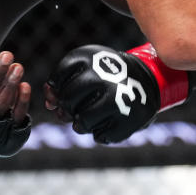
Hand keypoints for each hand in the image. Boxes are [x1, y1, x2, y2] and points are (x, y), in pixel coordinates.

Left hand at [44, 44, 161, 142]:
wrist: (145, 80)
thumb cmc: (105, 76)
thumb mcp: (85, 69)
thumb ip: (62, 83)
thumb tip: (50, 104)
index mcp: (91, 57)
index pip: (58, 79)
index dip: (57, 90)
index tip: (67, 90)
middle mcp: (106, 75)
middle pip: (68, 100)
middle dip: (67, 108)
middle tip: (75, 109)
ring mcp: (120, 97)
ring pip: (83, 122)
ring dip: (81, 125)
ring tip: (87, 120)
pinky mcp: (131, 119)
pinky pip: (101, 136)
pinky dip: (100, 133)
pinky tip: (107, 123)